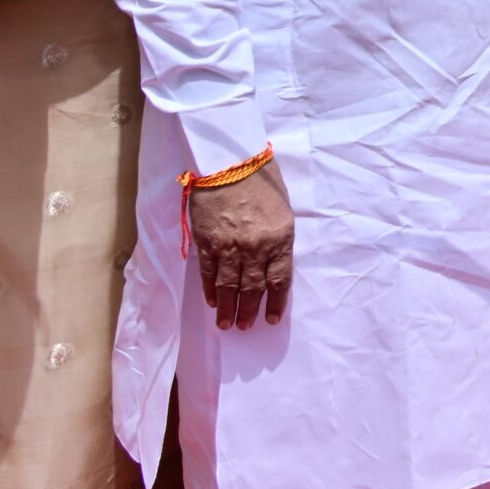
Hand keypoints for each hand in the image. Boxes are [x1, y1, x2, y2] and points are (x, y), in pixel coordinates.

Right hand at [191, 164, 293, 329]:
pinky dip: (210, 289)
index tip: (271, 319)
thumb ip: (278, 237)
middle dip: (249, 310)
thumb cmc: (261, 180)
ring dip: (227, 308)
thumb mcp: (282, 209)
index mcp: (280, 238)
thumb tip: (273, 261)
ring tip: (226, 324)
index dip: (275, 302)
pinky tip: (212, 302)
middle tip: (245, 327)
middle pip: (253, 288)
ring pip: (229, 286)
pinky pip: (208, 272)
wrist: (229, 161)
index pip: (279, 279)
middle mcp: (256, 247)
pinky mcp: (207, 242)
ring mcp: (229, 246)